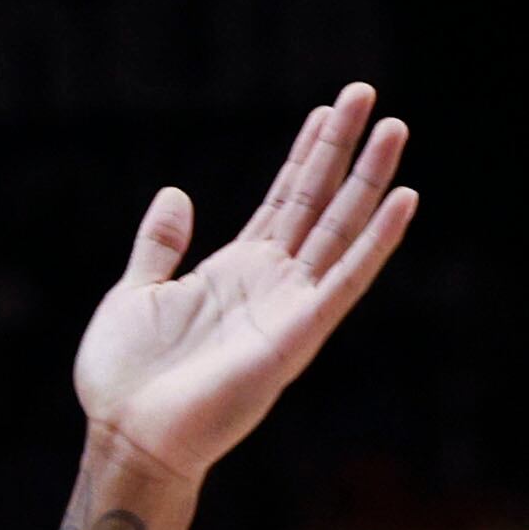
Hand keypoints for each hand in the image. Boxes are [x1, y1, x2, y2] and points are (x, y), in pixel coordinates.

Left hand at [72, 83, 415, 486]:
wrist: (125, 437)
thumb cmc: (124, 379)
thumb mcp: (133, 295)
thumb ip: (159, 246)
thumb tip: (175, 193)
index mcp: (234, 271)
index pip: (282, 200)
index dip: (305, 154)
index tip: (326, 108)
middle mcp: (270, 283)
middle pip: (318, 201)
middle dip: (341, 148)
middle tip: (366, 92)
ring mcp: (288, 307)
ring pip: (340, 229)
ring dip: (370, 179)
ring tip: (394, 127)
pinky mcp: (298, 335)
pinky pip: (346, 280)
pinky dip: (377, 241)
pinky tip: (404, 198)